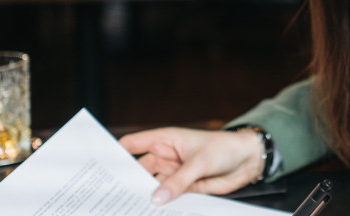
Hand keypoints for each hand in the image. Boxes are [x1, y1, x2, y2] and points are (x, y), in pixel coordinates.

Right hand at [119, 127, 263, 204]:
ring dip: (144, 198)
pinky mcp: (184, 190)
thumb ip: (179, 181)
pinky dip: (161, 207)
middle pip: (138, 171)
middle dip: (127, 183)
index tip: (100, 168)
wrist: (248, 160)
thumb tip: (156, 198)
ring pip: (152, 188)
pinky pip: (167, 200)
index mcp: (164, 140)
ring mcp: (173, 175)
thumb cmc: (224, 148)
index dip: (115, 154)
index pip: (132, 145)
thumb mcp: (200, 162)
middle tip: (112, 198)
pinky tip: (153, 214)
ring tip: (129, 209)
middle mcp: (165, 157)